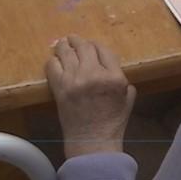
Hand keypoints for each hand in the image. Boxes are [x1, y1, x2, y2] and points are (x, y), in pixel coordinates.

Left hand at [46, 35, 135, 159]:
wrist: (92, 141)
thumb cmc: (113, 122)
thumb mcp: (128, 97)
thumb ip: (122, 78)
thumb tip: (110, 67)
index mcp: (114, 77)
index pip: (104, 50)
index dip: (97, 45)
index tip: (92, 46)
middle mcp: (94, 74)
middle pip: (85, 46)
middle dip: (78, 40)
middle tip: (73, 38)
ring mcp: (75, 80)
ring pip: (67, 52)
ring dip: (64, 45)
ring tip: (62, 43)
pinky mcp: (60, 88)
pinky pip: (53, 66)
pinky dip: (53, 60)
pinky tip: (54, 60)